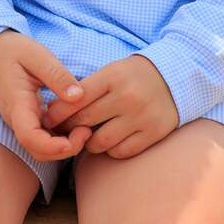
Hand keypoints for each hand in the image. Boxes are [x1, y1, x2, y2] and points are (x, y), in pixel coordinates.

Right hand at [0, 30, 93, 163]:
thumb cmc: (13, 51)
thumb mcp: (36, 54)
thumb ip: (56, 74)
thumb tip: (79, 96)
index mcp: (17, 104)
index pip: (30, 137)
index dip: (54, 146)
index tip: (79, 135)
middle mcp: (17, 120)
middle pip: (38, 151)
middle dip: (65, 150)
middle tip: (87, 131)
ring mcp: (22, 122)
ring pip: (41, 148)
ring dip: (64, 146)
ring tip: (85, 127)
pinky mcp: (28, 120)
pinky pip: (43, 138)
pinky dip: (61, 137)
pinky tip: (76, 123)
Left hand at [40, 53, 179, 159]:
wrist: (175, 77)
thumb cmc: (133, 75)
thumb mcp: (110, 71)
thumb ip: (87, 89)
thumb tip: (55, 111)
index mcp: (113, 76)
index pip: (76, 98)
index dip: (58, 112)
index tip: (48, 118)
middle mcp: (127, 97)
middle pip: (85, 121)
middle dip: (68, 128)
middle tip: (61, 131)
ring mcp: (141, 117)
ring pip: (100, 142)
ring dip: (89, 142)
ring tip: (87, 136)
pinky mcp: (153, 133)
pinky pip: (120, 151)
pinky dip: (110, 150)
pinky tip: (109, 140)